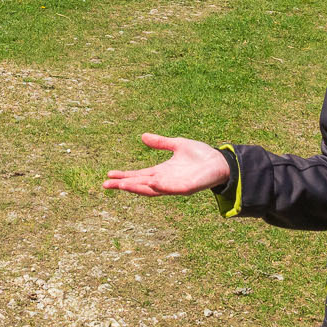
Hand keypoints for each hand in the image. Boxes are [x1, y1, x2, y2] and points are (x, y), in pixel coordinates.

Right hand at [103, 133, 229, 196]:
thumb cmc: (200, 155)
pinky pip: (172, 189)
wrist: (220, 162)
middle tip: (106, 185)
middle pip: (140, 185)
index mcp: (161, 172)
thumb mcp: (177, 144)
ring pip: (152, 189)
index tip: (109, 175)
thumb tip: (142, 136)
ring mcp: (175, 186)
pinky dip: (161, 187)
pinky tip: (151, 184)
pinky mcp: (186, 188)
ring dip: (137, 187)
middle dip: (124, 184)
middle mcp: (165, 181)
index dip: (124, 175)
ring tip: (122, 185)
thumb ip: (161, 143)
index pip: (139, 175)